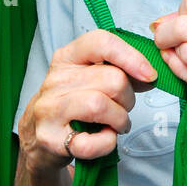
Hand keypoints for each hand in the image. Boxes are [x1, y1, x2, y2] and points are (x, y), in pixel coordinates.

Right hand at [18, 30, 158, 172]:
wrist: (38, 136)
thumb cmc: (72, 104)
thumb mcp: (90, 78)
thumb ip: (120, 72)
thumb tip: (148, 76)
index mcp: (67, 58)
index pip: (101, 42)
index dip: (131, 57)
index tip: (148, 75)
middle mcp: (55, 81)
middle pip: (112, 79)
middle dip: (128, 98)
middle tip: (122, 107)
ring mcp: (50, 110)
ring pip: (100, 106)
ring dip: (120, 119)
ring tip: (116, 123)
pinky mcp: (50, 140)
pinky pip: (91, 143)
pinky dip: (107, 143)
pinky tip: (104, 138)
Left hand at [149, 0, 186, 115]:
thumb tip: (162, 20)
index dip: (181, 9)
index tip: (181, 16)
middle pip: (185, 26)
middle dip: (166, 32)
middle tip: (164, 36)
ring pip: (186, 53)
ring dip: (177, 53)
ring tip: (183, 52)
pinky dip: (179, 70)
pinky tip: (180, 64)